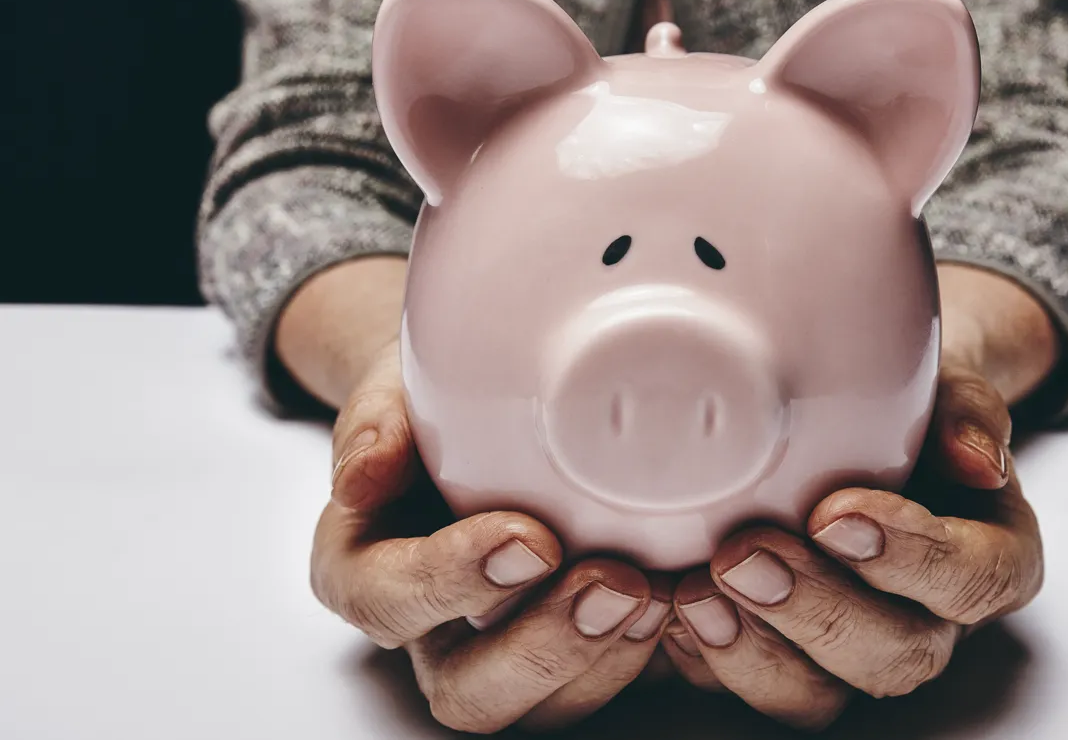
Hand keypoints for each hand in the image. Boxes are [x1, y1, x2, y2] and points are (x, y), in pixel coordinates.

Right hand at [310, 340, 673, 732]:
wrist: (482, 399)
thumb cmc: (434, 399)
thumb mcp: (395, 390)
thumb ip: (375, 424)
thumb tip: (361, 477)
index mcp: (365, 568)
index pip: (387, 602)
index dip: (455, 582)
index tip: (530, 538)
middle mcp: (428, 630)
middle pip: (465, 690)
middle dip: (544, 646)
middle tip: (612, 583)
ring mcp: (496, 651)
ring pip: (538, 707)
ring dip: (603, 659)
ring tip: (654, 592)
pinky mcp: (563, 653)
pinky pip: (598, 686)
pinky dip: (643, 653)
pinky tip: (676, 598)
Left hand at [661, 265, 1053, 728]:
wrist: (849, 415)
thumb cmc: (902, 408)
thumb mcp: (942, 386)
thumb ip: (967, 411)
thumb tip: (977, 461)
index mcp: (986, 557)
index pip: (977, 579)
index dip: (914, 557)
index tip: (836, 512)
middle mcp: (929, 621)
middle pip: (898, 653)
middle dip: (817, 609)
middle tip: (745, 554)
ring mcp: (854, 653)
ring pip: (822, 693)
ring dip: (755, 649)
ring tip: (696, 593)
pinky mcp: (784, 664)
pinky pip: (750, 687)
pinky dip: (703, 656)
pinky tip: (669, 610)